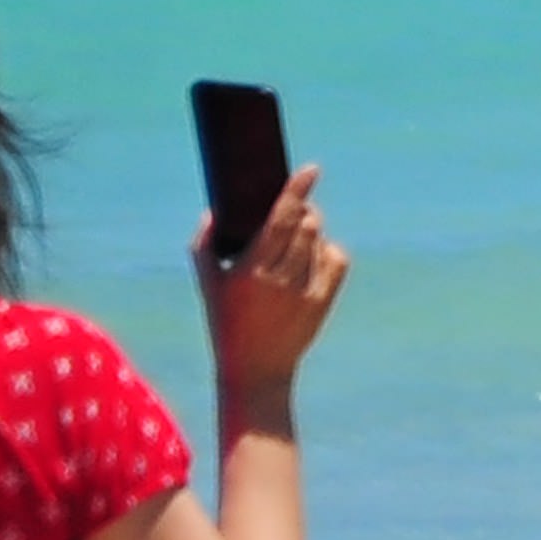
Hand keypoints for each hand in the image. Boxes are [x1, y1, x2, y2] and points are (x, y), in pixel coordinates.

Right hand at [192, 165, 351, 390]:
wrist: (256, 369)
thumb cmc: (227, 322)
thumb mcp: (208, 285)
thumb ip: (203, 246)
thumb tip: (212, 212)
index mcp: (250, 270)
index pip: (280, 219)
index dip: (297, 191)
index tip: (311, 170)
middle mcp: (280, 279)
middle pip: (306, 225)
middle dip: (303, 210)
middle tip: (294, 211)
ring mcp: (305, 291)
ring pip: (320, 241)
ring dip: (312, 230)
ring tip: (296, 241)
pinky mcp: (322, 302)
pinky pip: (337, 261)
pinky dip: (328, 251)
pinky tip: (313, 258)